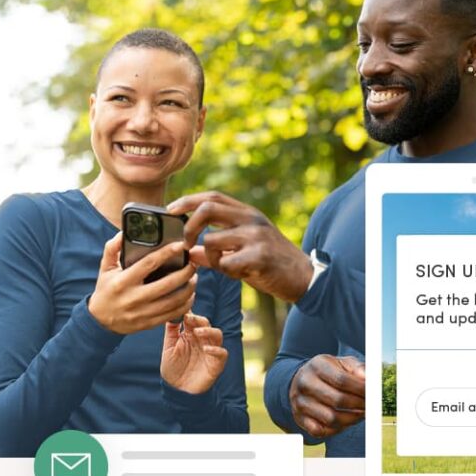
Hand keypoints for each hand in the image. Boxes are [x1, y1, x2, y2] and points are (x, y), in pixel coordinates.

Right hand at [88, 232, 196, 333]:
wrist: (99, 321)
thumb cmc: (106, 289)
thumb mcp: (105, 268)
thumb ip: (113, 248)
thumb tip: (124, 232)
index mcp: (123, 281)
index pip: (149, 263)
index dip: (167, 253)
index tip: (181, 245)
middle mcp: (134, 298)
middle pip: (167, 283)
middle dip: (185, 272)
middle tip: (193, 263)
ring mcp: (143, 312)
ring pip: (174, 300)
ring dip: (189, 288)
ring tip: (194, 278)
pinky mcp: (150, 323)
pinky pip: (174, 314)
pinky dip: (186, 304)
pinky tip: (190, 294)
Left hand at [160, 313, 227, 393]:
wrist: (177, 390)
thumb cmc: (172, 368)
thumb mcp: (168, 348)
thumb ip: (171, 331)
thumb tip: (172, 313)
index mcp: (190, 334)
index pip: (193, 319)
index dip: (189, 313)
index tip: (182, 309)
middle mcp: (201, 340)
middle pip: (206, 323)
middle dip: (198, 319)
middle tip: (189, 318)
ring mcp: (210, 350)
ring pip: (217, 334)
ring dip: (209, 331)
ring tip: (197, 332)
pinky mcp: (217, 363)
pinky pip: (222, 353)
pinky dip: (216, 349)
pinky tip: (206, 349)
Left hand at [166, 191, 312, 302]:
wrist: (304, 278)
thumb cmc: (271, 264)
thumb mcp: (244, 251)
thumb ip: (216, 251)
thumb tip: (189, 253)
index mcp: (248, 213)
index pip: (213, 197)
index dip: (188, 200)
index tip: (171, 210)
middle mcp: (252, 219)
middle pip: (208, 209)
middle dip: (189, 226)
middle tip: (186, 244)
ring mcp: (257, 236)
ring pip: (212, 241)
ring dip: (209, 257)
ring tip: (225, 266)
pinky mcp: (260, 256)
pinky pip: (226, 263)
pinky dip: (226, 271)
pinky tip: (240, 273)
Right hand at [290, 355, 364, 437]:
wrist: (301, 380)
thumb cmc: (329, 372)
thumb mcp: (342, 364)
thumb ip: (358, 369)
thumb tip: (369, 380)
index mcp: (317, 366)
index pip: (342, 380)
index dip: (361, 389)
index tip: (374, 394)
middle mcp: (305, 383)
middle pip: (338, 400)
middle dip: (360, 405)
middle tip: (371, 406)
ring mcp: (300, 403)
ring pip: (331, 418)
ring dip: (352, 419)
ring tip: (361, 414)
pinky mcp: (300, 419)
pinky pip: (321, 431)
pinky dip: (337, 430)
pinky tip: (345, 422)